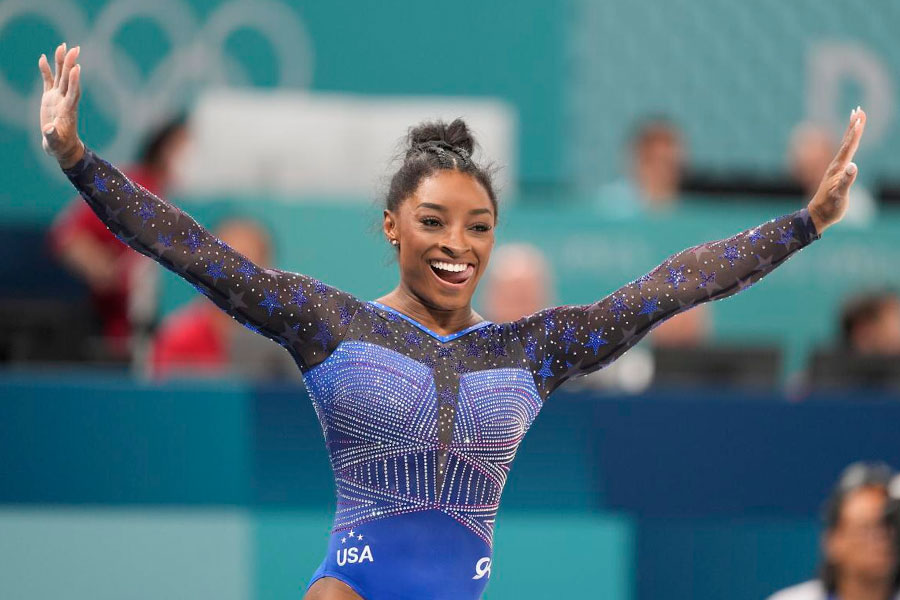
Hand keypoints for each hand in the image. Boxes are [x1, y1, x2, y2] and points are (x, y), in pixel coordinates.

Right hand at [38, 43, 83, 168]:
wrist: (61, 146)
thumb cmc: (60, 146)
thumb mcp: (56, 143)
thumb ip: (53, 135)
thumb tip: (49, 128)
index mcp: (68, 110)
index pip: (73, 93)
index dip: (75, 81)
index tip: (77, 68)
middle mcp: (65, 101)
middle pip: (69, 80)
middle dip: (71, 65)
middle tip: (74, 49)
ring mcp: (58, 98)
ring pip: (61, 77)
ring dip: (61, 62)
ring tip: (62, 46)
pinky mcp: (50, 99)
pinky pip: (49, 81)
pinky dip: (46, 70)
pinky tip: (43, 58)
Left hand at [807, 107, 866, 233]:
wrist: (818, 215)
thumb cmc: (830, 207)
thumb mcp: (839, 195)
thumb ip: (846, 181)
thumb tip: (854, 166)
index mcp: (838, 168)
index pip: (848, 147)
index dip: (855, 132)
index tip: (859, 117)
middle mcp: (836, 165)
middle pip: (847, 142)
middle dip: (853, 125)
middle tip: (858, 109)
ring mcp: (836, 169)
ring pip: (846, 146)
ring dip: (851, 132)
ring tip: (856, 119)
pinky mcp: (838, 174)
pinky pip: (846, 154)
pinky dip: (850, 144)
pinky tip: (851, 142)